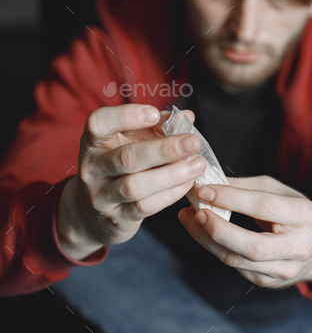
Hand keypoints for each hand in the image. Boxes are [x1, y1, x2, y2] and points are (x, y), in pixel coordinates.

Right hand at [57, 104, 205, 259]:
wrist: (93, 215)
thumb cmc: (121, 168)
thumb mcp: (134, 143)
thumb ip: (158, 127)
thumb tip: (187, 116)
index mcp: (94, 142)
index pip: (98, 123)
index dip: (125, 116)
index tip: (153, 113)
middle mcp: (92, 168)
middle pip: (126, 158)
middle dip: (163, 150)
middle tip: (194, 142)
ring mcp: (101, 196)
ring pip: (135, 186)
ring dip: (172, 174)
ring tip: (198, 164)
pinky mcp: (116, 219)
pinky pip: (145, 206)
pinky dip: (170, 194)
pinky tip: (189, 182)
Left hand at [178, 175, 311, 288]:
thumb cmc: (296, 212)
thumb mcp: (279, 192)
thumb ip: (247, 187)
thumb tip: (210, 183)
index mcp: (305, 216)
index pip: (263, 207)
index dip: (231, 198)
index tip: (204, 190)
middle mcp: (299, 247)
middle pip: (251, 245)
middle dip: (218, 229)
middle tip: (196, 212)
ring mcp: (284, 270)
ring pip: (237, 260)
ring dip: (207, 240)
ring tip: (190, 218)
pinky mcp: (269, 282)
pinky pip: (235, 266)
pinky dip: (214, 248)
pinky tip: (202, 233)